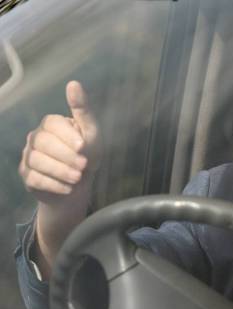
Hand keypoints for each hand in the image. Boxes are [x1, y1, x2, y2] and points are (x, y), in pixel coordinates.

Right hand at [19, 81, 101, 203]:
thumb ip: (83, 110)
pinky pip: (34, 178)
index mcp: (52, 124)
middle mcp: (36, 138)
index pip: (52, 124)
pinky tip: (68, 188)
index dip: (67, 135)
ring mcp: (29, 156)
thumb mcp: (92, 133)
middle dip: (65, 155)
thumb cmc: (87, 155)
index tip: (83, 146)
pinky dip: (53, 184)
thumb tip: (73, 83)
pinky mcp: (27, 175)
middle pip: (43, 142)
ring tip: (77, 178)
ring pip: (37, 161)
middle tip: (83, 166)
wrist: (80, 185)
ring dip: (60, 171)